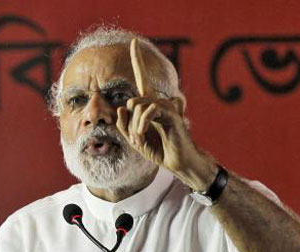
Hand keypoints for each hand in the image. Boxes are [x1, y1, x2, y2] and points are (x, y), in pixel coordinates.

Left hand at [116, 38, 216, 190]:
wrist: (178, 162)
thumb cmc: (158, 149)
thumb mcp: (135, 139)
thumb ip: (125, 124)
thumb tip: (121, 107)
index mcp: (150, 105)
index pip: (143, 78)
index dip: (138, 60)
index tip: (134, 42)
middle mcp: (159, 101)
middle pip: (131, 101)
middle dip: (128, 122)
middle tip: (136, 137)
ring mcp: (166, 106)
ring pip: (138, 107)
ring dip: (135, 127)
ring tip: (142, 138)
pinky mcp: (171, 113)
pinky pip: (149, 111)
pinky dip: (141, 124)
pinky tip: (143, 135)